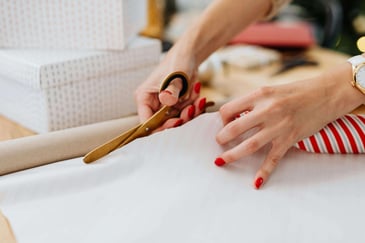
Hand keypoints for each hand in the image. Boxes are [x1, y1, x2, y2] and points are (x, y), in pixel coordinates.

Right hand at [134, 48, 207, 129]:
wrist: (189, 57)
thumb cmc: (177, 62)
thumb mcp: (174, 76)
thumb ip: (171, 90)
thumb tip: (166, 100)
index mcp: (144, 98)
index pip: (147, 122)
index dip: (161, 127)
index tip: (177, 121)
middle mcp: (153, 105)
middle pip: (164, 124)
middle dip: (180, 118)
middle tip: (191, 109)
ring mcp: (165, 107)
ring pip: (178, 120)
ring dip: (190, 111)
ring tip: (196, 96)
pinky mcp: (177, 107)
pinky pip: (186, 115)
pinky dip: (195, 107)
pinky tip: (197, 94)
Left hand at [214, 64, 362, 188]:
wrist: (325, 94)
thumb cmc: (294, 92)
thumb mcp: (270, 90)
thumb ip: (252, 103)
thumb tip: (232, 117)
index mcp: (259, 95)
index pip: (229, 109)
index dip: (223, 119)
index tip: (225, 124)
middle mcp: (268, 110)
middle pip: (235, 128)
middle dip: (222, 138)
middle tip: (219, 143)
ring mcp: (279, 126)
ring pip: (250, 145)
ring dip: (233, 155)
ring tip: (221, 160)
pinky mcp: (290, 139)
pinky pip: (274, 158)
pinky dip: (264, 172)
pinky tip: (256, 182)